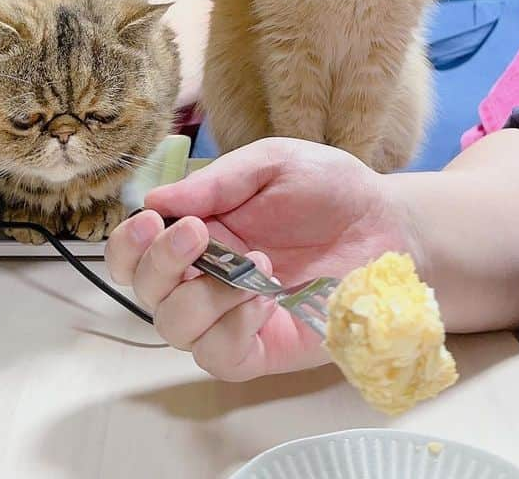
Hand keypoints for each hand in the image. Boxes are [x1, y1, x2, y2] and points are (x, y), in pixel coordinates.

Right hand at [106, 137, 410, 380]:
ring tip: (256, 262)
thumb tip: (156, 198)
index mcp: (200, 228)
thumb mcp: (273, 164)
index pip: (136, 249)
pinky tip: (262, 297)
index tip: (152, 219)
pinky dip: (230, 326)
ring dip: (202, 294)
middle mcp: (205, 275)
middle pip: (145, 291)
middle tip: (198, 232)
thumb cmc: (331, 190)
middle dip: (159, 263)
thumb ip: (217, 182)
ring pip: (174, 328)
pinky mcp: (261, 347)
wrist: (390, 226)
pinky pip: (219, 354)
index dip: (129, 242)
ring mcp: (231, 315)